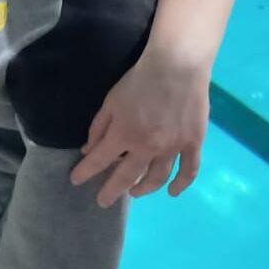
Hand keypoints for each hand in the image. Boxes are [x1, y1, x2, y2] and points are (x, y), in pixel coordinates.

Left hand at [71, 43, 209, 203]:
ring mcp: (173, 147)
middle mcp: (147, 147)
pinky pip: (189, 170)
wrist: (177, 66)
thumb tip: (88, 151)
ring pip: (157, 178)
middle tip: (103, 201)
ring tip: (133, 193)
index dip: (85, 173)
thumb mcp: (110, 102)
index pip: (98, 161)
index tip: (75, 181)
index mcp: (123, 135)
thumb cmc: (138, 81)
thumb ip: (98, 128)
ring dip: (143, 189)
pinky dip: (181, 185)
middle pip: (127, 177)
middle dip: (111, 191)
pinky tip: (172, 193)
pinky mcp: (193, 143)